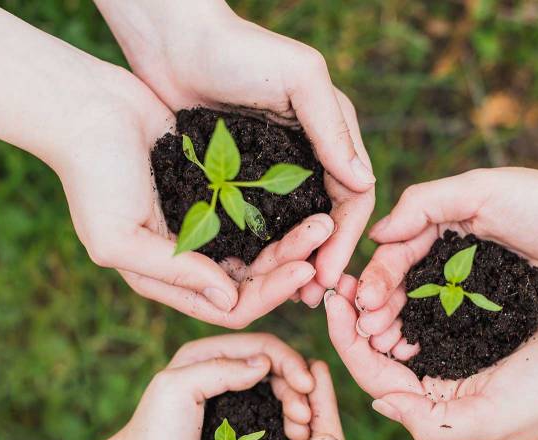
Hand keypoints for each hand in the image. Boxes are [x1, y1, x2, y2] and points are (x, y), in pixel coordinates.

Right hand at [59, 69, 333, 327]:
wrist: (89, 109)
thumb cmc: (93, 177)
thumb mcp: (118, 237)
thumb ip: (173, 273)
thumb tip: (230, 301)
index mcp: (169, 278)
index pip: (232, 305)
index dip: (270, 294)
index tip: (305, 268)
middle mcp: (192, 259)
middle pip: (255, 279)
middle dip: (291, 263)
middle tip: (325, 235)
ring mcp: (207, 225)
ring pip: (262, 247)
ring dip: (293, 238)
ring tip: (324, 218)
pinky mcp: (218, 192)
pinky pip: (258, 212)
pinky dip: (282, 212)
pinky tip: (307, 199)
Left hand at [94, 0, 375, 299]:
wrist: (173, 42)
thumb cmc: (240, 50)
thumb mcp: (298, 78)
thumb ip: (332, 128)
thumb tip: (365, 183)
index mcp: (332, 134)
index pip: (354, 196)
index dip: (347, 239)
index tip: (331, 276)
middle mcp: (309, 155)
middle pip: (327, 220)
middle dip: (323, 259)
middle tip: (311, 299)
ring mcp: (273, 170)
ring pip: (293, 227)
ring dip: (293, 261)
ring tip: (285, 294)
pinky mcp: (239, 177)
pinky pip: (258, 221)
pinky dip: (261, 248)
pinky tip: (251, 272)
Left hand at [106, 333, 318, 439]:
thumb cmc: (154, 436)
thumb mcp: (177, 391)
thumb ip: (219, 369)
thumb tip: (264, 363)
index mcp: (207, 353)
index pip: (262, 345)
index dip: (289, 362)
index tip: (306, 387)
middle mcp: (221, 368)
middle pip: (275, 366)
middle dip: (297, 386)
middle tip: (305, 415)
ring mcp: (230, 395)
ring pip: (277, 389)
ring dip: (295, 404)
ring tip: (302, 428)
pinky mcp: (237, 420)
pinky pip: (271, 410)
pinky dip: (287, 418)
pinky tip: (295, 433)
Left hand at [327, 275, 537, 439]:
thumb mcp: (489, 420)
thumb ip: (429, 422)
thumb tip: (378, 403)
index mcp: (442, 410)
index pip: (378, 379)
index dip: (348, 343)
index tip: (331, 303)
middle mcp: (446, 385)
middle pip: (384, 354)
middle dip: (357, 321)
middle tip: (339, 284)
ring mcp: (462, 353)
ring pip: (404, 329)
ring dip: (380, 305)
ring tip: (362, 276)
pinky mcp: (479, 324)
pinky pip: (432, 309)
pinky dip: (412, 293)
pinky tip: (400, 271)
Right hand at [354, 168, 537, 345]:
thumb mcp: (484, 189)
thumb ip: (426, 202)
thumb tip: (376, 233)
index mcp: (450, 220)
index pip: (400, 249)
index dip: (378, 274)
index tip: (362, 300)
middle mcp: (458, 254)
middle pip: (407, 283)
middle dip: (383, 306)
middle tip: (367, 332)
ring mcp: (478, 286)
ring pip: (428, 309)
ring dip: (402, 326)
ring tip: (385, 348)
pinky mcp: (498, 313)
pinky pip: (457, 328)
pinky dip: (433, 339)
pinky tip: (417, 354)